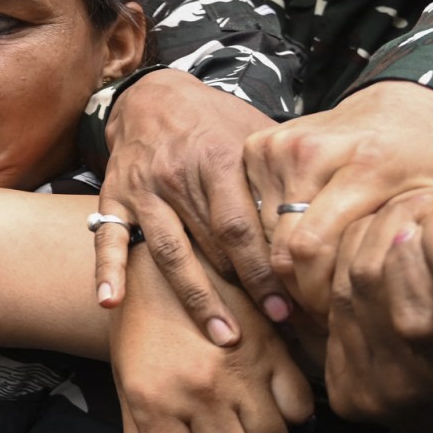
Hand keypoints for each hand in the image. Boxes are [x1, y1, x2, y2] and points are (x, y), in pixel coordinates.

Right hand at [97, 70, 288, 341]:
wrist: (150, 96)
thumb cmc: (212, 121)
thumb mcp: (251, 131)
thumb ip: (278, 173)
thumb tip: (326, 216)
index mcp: (217, 158)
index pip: (242, 226)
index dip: (265, 269)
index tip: (291, 306)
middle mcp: (177, 175)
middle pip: (212, 245)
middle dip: (244, 291)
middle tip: (273, 329)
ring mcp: (142, 190)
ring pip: (169, 251)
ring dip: (197, 297)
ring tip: (222, 336)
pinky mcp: (113, 199)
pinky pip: (110, 239)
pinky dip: (107, 271)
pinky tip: (109, 302)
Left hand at [112, 242, 311, 432]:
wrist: (161, 266)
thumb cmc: (139, 334)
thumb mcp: (127, 389)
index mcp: (154, 402)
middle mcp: (200, 391)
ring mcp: (242, 370)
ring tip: (242, 423)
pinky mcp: (274, 348)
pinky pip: (300, 409)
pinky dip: (287, 413)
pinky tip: (265, 397)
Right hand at [244, 80, 432, 321]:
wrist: (401, 103)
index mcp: (366, 162)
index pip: (312, 249)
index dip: (318, 294)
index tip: (338, 315)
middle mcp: (311, 148)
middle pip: (282, 249)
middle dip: (300, 289)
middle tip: (325, 309)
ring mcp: (279, 145)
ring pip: (263, 235)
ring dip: (286, 266)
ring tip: (319, 278)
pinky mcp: (260, 147)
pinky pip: (253, 214)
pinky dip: (274, 238)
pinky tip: (305, 245)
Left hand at [327, 197, 432, 432]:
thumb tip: (421, 223)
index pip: (410, 292)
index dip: (410, 239)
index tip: (424, 203)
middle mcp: (403, 384)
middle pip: (365, 284)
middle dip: (377, 230)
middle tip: (399, 203)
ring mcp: (367, 391)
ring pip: (339, 296)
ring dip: (353, 249)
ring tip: (381, 222)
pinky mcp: (344, 395)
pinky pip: (328, 322)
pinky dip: (339, 285)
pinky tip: (359, 259)